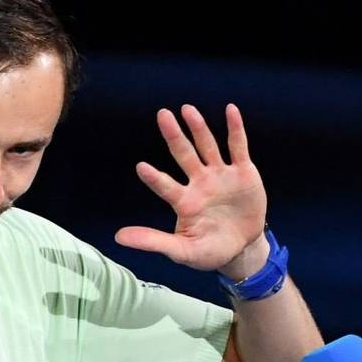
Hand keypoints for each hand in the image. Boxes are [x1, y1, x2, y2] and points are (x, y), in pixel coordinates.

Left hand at [115, 103, 268, 276]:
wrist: (243, 248)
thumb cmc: (210, 251)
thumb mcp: (182, 251)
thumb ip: (154, 241)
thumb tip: (118, 237)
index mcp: (184, 201)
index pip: (165, 186)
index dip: (155, 178)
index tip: (141, 167)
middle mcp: (200, 183)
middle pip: (185, 154)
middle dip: (174, 135)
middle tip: (162, 115)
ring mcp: (221, 175)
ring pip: (208, 146)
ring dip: (199, 128)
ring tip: (187, 110)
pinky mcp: (243, 173)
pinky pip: (238, 147)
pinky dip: (235, 129)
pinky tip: (230, 110)